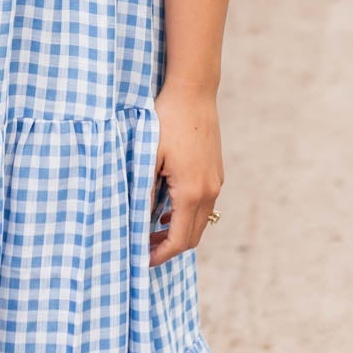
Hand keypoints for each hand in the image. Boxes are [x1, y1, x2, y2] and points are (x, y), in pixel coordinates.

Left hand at [148, 86, 223, 266]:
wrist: (193, 93)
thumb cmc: (166, 121)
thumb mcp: (147, 157)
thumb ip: (144, 191)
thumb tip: (136, 220)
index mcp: (192, 192)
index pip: (180, 239)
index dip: (161, 254)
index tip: (143, 259)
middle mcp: (210, 191)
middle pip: (193, 236)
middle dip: (170, 246)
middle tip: (144, 247)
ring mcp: (216, 181)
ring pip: (201, 221)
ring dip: (179, 230)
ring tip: (152, 229)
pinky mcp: (216, 172)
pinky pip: (204, 204)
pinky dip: (187, 214)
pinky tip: (167, 208)